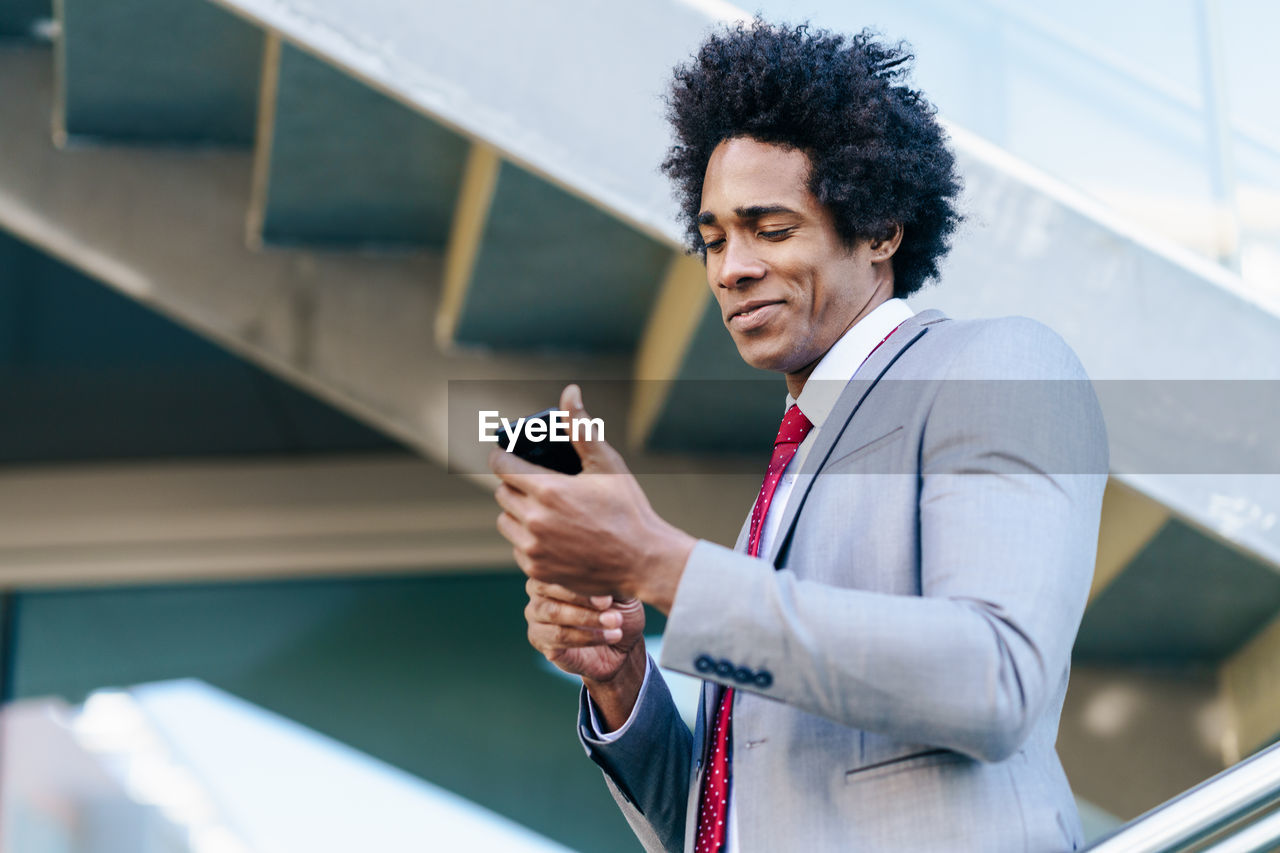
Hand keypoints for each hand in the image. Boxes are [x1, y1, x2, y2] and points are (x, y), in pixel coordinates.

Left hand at [490, 385, 695, 611]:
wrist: (643, 561)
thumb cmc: (628, 510)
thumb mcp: (607, 464)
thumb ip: (581, 427)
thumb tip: (570, 392)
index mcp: (548, 491)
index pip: (501, 466)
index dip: (502, 456)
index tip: (506, 454)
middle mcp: (535, 521)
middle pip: (502, 494)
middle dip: (514, 484)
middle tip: (535, 482)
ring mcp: (534, 549)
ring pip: (505, 522)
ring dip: (517, 512)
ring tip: (542, 508)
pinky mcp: (538, 571)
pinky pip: (517, 548)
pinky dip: (528, 540)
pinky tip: (551, 535)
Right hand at [524, 578, 644, 682]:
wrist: (621, 647)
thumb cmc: (617, 610)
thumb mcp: (619, 591)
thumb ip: (608, 577)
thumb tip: (607, 565)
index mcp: (553, 574)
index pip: (555, 570)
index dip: (580, 582)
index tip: (607, 595)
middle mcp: (538, 594)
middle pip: (548, 591)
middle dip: (582, 600)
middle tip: (610, 608)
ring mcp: (536, 620)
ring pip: (553, 615)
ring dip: (588, 619)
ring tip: (615, 624)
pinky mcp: (541, 643)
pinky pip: (557, 639)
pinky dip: (587, 638)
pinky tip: (610, 636)